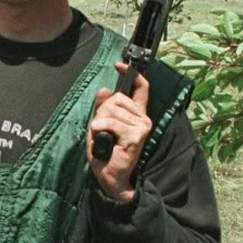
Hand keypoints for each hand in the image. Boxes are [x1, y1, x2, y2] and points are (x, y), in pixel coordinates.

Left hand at [87, 62, 151, 202]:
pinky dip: (100, 128)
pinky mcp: (137, 135)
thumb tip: (105, 89)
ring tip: (104, 137)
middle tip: (102, 129)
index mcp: (136, 114)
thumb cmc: (106, 153)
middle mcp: (142, 118)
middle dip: (102, 111)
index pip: (140, 89)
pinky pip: (111, 122)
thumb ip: (103, 108)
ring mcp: (142, 126)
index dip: (131, 75)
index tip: (120, 65)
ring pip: (111, 110)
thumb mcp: (100, 126)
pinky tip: (102, 137)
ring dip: (100, 123)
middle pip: (116, 98)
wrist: (109, 176)